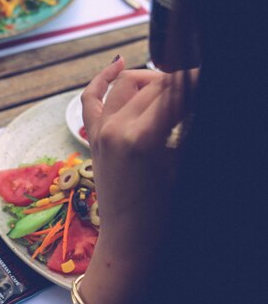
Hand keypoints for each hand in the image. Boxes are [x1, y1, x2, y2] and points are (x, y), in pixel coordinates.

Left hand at [81, 56, 185, 261]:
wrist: (130, 241)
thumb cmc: (165, 212)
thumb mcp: (184, 165)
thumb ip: (189, 127)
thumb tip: (197, 98)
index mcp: (141, 138)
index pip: (176, 92)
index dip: (198, 81)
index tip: (211, 77)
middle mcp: (115, 128)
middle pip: (155, 85)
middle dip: (182, 81)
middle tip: (200, 87)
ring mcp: (100, 130)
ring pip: (127, 84)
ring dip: (152, 79)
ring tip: (175, 87)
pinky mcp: (93, 135)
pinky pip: (92, 97)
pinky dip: (103, 78)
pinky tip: (118, 63)